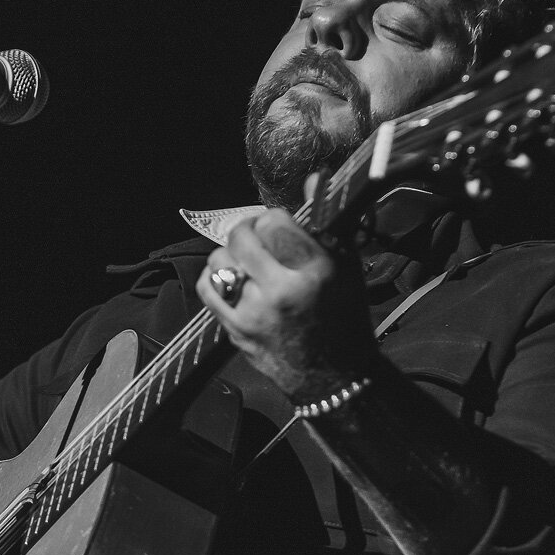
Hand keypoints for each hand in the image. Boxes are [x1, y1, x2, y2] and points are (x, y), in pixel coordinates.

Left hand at [196, 208, 378, 397]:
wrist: (334, 376)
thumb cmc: (344, 317)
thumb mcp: (347, 267)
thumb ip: (326, 223)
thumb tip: (312, 178)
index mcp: (314, 271)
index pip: (274, 221)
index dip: (273, 218)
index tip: (279, 226)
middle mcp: (281, 290)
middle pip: (241, 236)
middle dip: (247, 229)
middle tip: (258, 237)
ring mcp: (254, 311)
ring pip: (220, 259)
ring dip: (231, 254)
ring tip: (248, 263)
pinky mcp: (235, 329)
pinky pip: (207, 288)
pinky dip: (215, 277)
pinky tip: (233, 279)